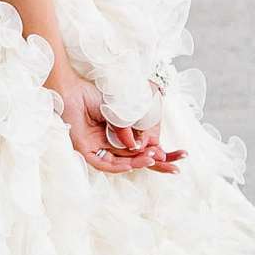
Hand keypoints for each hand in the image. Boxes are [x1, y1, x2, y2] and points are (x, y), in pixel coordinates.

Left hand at [56, 77, 182, 176]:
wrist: (72, 86)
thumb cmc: (94, 94)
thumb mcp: (123, 110)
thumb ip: (133, 127)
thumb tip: (146, 145)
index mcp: (121, 134)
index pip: (145, 148)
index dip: (163, 153)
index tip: (182, 154)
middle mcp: (110, 143)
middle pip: (137, 159)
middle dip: (157, 164)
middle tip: (176, 168)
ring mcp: (97, 147)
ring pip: (122, 162)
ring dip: (139, 162)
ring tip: (153, 159)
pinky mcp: (84, 148)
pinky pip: (102, 163)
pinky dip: (117, 164)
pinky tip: (131, 164)